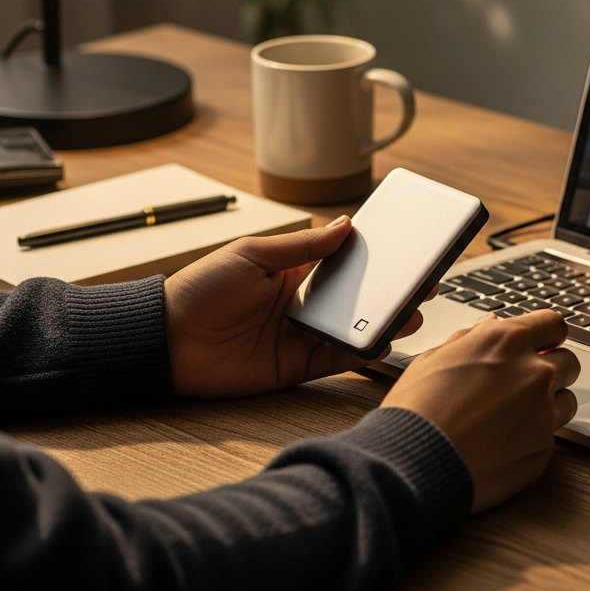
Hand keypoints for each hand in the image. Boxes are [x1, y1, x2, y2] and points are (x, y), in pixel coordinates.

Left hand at [164, 218, 430, 397]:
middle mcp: (305, 301)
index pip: (345, 260)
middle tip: (423, 283)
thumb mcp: (252, 255)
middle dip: (393, 290)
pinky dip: (362, 351)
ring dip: (385, 320)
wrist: (166, 341)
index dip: (376, 256)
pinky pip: (338, 358)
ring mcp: (304, 333)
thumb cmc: (201, 290)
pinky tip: (382, 340)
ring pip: (356, 328)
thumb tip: (345, 225)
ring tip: (411, 312)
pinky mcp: (297, 365)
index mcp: (295, 270)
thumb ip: (302, 246)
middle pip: (360, 295)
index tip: (407, 249)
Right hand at [381, 310, 579, 511]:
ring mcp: (542, 414)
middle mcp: (533, 374)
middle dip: (551, 370)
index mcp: (507, 342)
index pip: (554, 324)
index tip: (541, 345)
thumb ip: (473, 337)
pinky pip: (550, 438)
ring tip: (511, 416)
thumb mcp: (435, 358)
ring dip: (548, 404)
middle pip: (568, 363)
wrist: (411, 465)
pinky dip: (532, 439)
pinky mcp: (542, 451)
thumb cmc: (416, 410)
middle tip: (522, 384)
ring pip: (566, 401)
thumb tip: (489, 324)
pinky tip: (502, 443)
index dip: (546, 336)